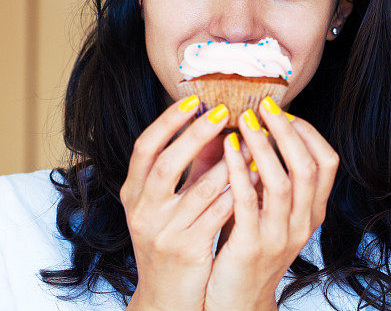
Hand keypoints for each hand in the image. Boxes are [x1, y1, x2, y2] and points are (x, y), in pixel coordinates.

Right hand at [121, 96, 239, 310]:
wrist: (166, 298)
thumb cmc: (170, 240)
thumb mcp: (170, 202)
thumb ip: (190, 167)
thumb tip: (215, 125)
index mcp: (133, 193)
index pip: (144, 147)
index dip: (167, 122)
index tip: (192, 100)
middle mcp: (142, 211)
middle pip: (166, 163)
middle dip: (195, 134)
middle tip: (224, 111)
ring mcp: (162, 232)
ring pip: (199, 189)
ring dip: (228, 162)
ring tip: (250, 140)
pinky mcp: (187, 250)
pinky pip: (218, 215)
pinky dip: (238, 192)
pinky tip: (257, 176)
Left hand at [204, 97, 339, 310]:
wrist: (237, 300)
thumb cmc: (248, 246)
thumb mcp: (267, 210)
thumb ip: (266, 175)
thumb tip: (254, 124)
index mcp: (312, 212)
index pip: (327, 163)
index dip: (308, 133)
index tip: (284, 112)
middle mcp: (302, 223)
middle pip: (307, 167)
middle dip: (286, 131)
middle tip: (265, 105)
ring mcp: (279, 237)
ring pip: (281, 182)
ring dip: (263, 146)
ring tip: (244, 119)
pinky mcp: (251, 246)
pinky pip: (247, 201)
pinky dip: (238, 169)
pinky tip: (226, 147)